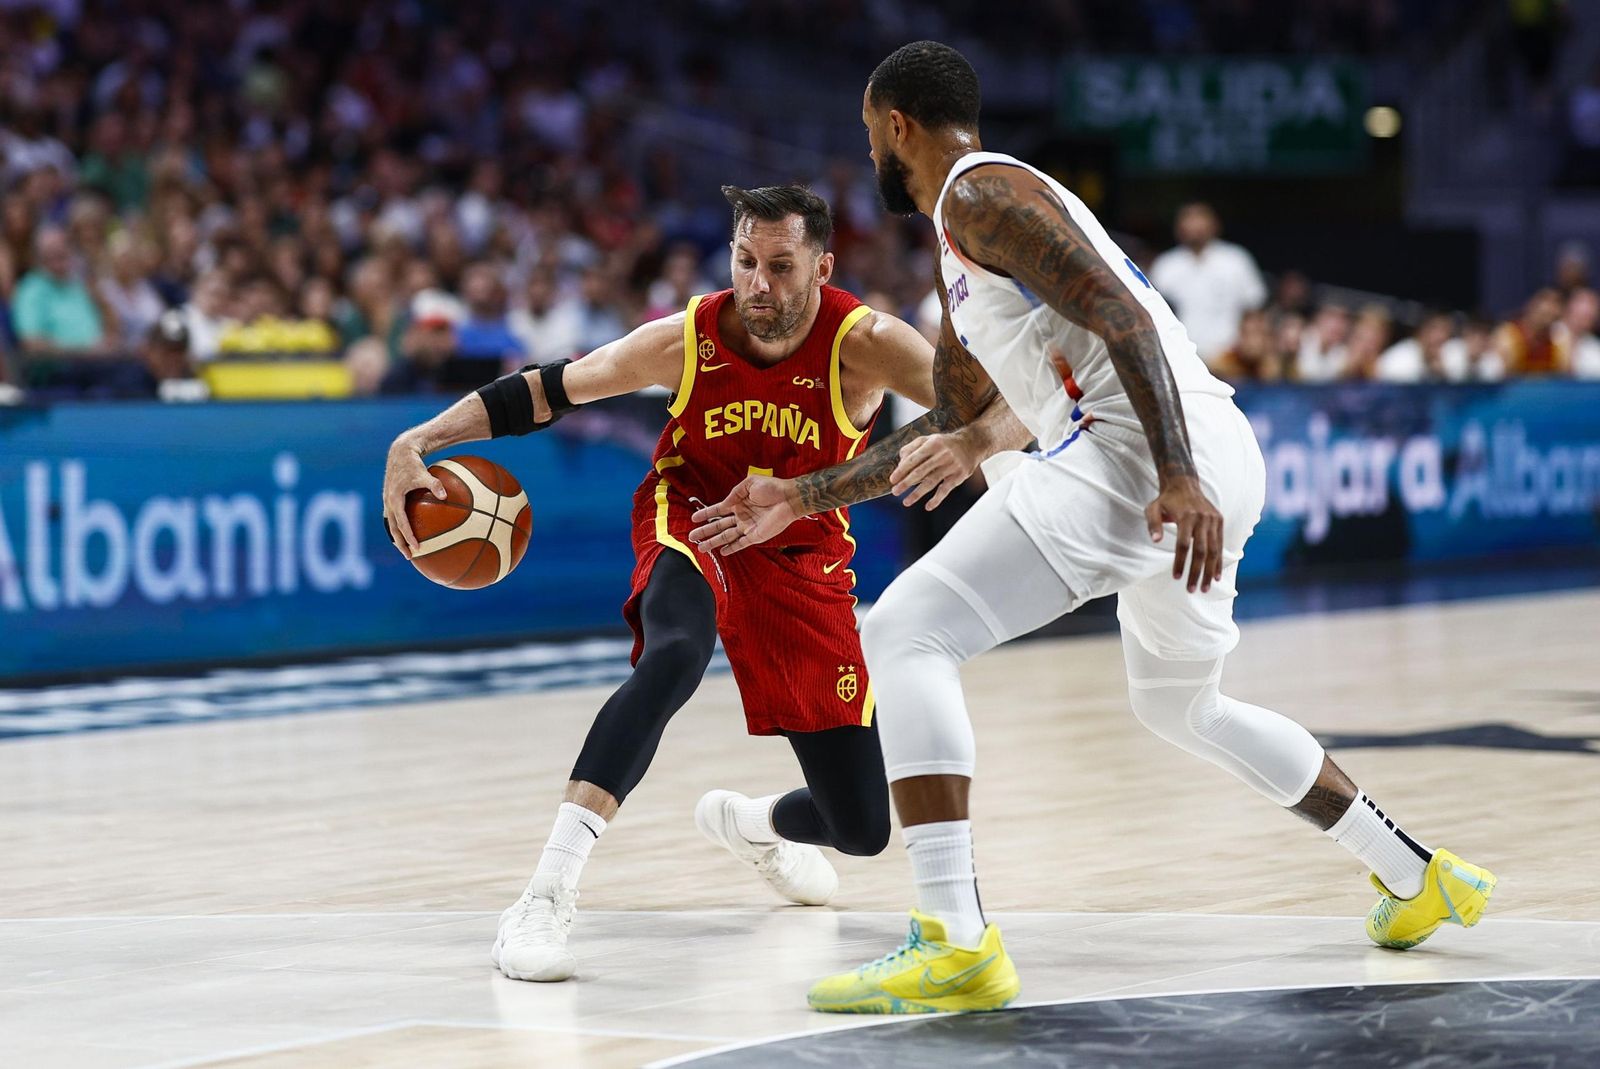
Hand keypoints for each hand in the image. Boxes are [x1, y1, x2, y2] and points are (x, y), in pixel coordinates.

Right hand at [382, 438, 445, 558]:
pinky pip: (393, 517)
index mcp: (394, 499)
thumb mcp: (424, 473)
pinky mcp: (390, 498)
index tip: (417, 548)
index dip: (408, 537)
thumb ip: (435, 485)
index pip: (401, 524)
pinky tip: (408, 531)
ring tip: (406, 549)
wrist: (400, 452)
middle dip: (400, 544)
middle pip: (392, 529)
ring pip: (390, 524)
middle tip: (410, 556)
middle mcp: (388, 502)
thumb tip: (445, 496)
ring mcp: (387, 501)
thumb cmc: (413, 463)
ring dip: (397, 537)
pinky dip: (398, 526)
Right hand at [689, 475, 800, 554]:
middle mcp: (741, 516)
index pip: (718, 510)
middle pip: (719, 526)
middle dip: (705, 531)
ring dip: (714, 542)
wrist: (788, 498)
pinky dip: (732, 548)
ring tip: (701, 548)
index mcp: (738, 503)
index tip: (694, 518)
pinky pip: (741, 544)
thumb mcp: (750, 484)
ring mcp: (747, 527)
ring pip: (726, 536)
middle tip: (692, 537)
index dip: (706, 514)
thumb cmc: (772, 488)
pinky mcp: (756, 536)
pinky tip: (722, 552)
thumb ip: (734, 493)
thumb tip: (724, 505)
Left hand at [890, 432, 978, 509]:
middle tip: (895, 491)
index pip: (913, 458)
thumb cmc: (945, 443)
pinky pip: (945, 490)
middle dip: (906, 483)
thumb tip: (900, 462)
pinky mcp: (958, 476)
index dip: (902, 470)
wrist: (972, 444)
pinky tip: (928, 507)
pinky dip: (936, 500)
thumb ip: (912, 448)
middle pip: (920, 472)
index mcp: (933, 444)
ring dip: (917, 494)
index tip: (893, 479)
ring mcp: (951, 466)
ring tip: (906, 502)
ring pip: (931, 482)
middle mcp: (942, 454)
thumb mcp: (929, 439)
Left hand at [1145, 475, 1223, 592]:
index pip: (1183, 544)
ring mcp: (1213, 520)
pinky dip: (1219, 561)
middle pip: (1201, 550)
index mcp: (1186, 516)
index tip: (1176, 577)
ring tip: (1204, 588)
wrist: (1184, 483)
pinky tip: (1216, 576)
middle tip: (1191, 590)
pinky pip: (1220, 544)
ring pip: (1213, 550)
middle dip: (1196, 572)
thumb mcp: (1152, 508)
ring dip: (1209, 571)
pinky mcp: (1219, 521)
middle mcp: (1202, 518)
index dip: (1180, 562)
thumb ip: (1153, 524)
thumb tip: (1155, 540)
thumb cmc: (1165, 500)